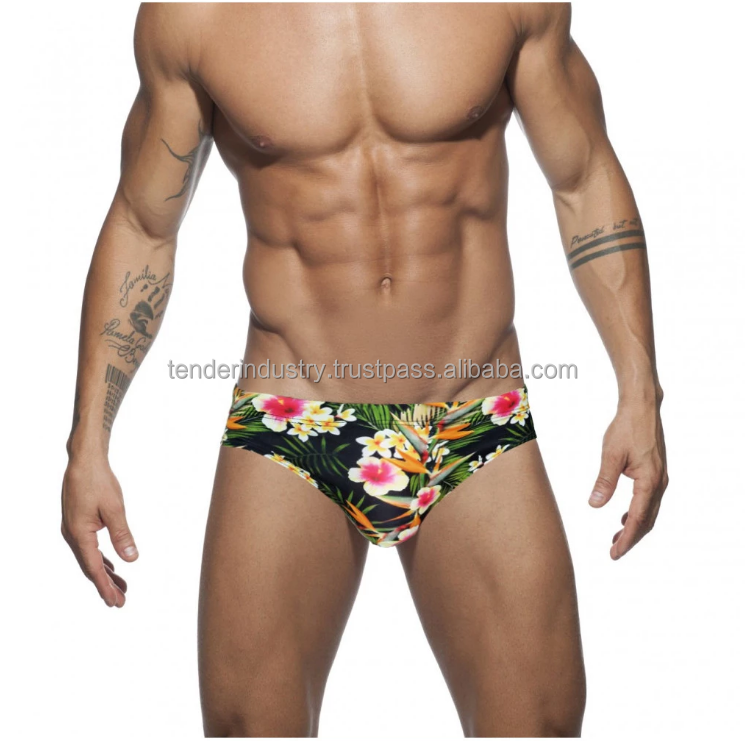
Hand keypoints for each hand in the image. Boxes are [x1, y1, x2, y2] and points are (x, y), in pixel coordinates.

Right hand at [61, 458, 137, 606]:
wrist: (85, 460)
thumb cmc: (98, 481)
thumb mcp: (114, 509)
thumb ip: (122, 535)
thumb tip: (131, 559)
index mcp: (80, 534)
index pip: (94, 568)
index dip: (105, 586)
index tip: (115, 602)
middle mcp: (73, 535)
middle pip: (91, 567)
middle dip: (106, 585)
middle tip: (120, 601)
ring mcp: (74, 529)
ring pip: (90, 558)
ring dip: (105, 573)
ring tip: (121, 587)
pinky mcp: (78, 523)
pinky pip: (89, 547)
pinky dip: (101, 559)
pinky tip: (111, 565)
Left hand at [589, 398, 667, 558]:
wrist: (642, 408)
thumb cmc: (626, 428)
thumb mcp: (611, 455)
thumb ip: (604, 481)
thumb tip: (595, 505)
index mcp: (649, 481)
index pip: (637, 518)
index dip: (626, 538)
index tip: (615, 553)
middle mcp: (658, 482)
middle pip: (647, 520)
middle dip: (631, 538)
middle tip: (613, 552)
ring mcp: (659, 477)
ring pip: (649, 511)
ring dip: (634, 526)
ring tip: (617, 538)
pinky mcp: (655, 472)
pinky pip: (649, 500)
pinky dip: (637, 512)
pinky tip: (623, 516)